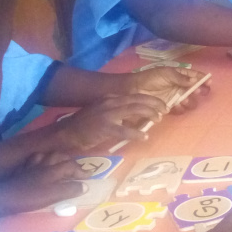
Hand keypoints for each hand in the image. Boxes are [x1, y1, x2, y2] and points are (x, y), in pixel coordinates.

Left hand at [0, 152, 86, 214]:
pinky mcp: (22, 170)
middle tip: (77, 170)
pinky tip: (41, 165)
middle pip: (61, 157)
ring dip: (57, 158)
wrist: (4, 197)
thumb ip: (70, 189)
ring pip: (48, 156)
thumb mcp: (54, 195)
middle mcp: (45, 163)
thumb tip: (85, 185)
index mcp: (54, 169)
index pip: (72, 166)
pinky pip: (35, 159)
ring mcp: (32, 165)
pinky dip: (42, 160)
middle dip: (71, 162)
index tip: (90, 176)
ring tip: (62, 164)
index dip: (82, 171)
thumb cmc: (31, 197)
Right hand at [47, 95, 165, 152]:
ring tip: (158, 120)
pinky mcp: (103, 127)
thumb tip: (136, 117)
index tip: (161, 105)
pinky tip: (144, 136)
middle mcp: (110, 102)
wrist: (67, 133)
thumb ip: (118, 113)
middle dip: (154, 104)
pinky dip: (136, 133)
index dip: (150, 100)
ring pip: (133, 110)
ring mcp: (106, 114)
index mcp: (111, 98)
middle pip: (138, 100)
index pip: (135, 95)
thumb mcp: (103, 113)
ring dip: (148, 114)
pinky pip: (123, 129)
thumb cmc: (86, 126)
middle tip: (164, 111)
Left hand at [122, 65, 208, 112]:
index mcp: (179, 75)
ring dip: (190, 100)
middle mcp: (179, 86)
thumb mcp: (166, 74)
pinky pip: (180, 109)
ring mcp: (175, 97)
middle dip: (199, 91)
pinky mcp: (169, 107)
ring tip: (185, 99)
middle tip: (199, 92)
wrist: (134, 90)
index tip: (208, 82)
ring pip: (189, 101)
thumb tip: (195, 81)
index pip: (194, 76)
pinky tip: (177, 106)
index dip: (202, 78)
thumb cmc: (150, 78)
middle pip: (195, 90)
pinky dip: (181, 108)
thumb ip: (180, 78)